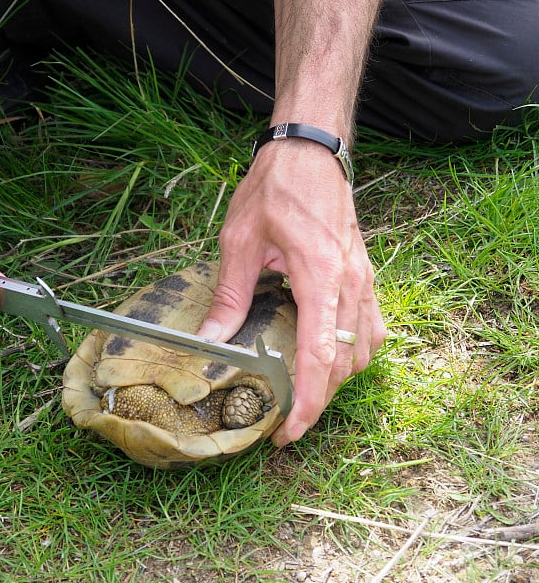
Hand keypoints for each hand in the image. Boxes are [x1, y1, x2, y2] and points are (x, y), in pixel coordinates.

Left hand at [199, 139, 386, 445]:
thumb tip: (210, 343)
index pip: (319, 355)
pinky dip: (352, 355)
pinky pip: (370, 329)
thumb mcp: (239, 241)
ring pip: (363, 351)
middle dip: (317, 400)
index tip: (289, 432)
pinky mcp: (364, 276)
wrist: (310, 150)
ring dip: (336, 380)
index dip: (306, 402)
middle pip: (344, 363)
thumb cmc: (275, 188)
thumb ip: (229, 297)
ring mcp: (364, 280)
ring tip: (301, 395)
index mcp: (320, 275)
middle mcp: (351, 283)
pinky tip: (327, 359)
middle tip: (285, 422)